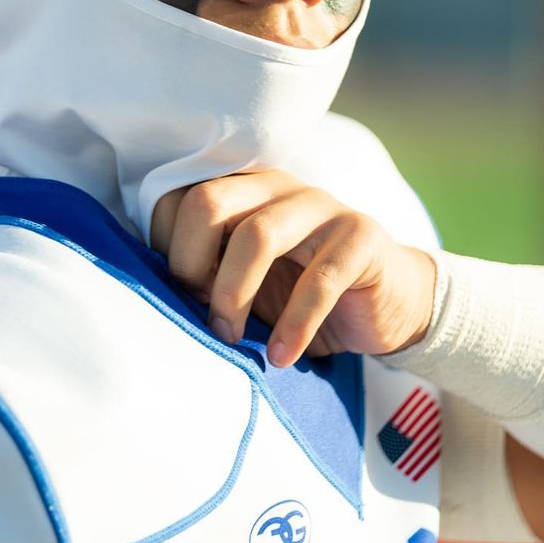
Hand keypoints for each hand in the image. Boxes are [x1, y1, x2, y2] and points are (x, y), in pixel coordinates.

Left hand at [150, 170, 437, 366]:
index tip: (176, 294)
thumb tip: (157, 289)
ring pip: (258, 235)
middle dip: (190, 263)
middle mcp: (277, 185)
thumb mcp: (246, 282)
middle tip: (201, 315)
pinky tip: (282, 357)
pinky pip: (320, 279)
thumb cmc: (301, 292)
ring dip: (234, 295)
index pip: (180, 199)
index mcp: (241, 188)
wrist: (386, 304)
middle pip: (210, 202)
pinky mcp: (362, 237)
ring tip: (231, 338)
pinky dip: (293, 325)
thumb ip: (206, 272)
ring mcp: (322, 205)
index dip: (166, 249)